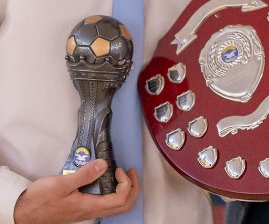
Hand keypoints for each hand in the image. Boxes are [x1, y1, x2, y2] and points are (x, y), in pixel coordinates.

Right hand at [13, 159, 139, 223]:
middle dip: (133, 187)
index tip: (119, 168)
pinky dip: (114, 190)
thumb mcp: (62, 184)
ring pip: (116, 206)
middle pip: (123, 205)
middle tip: (130, 170)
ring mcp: (88, 210)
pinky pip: (106, 202)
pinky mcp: (83, 207)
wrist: (25, 213)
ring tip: (122, 173)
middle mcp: (92, 211)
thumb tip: (104, 164)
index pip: (120, 200)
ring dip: (125, 189)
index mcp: (89, 206)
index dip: (126, 184)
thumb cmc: (40, 200)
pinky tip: (107, 178)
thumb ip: (84, 175)